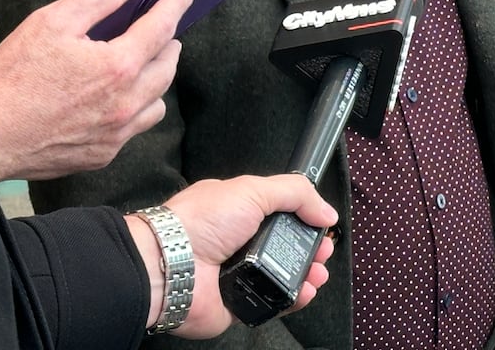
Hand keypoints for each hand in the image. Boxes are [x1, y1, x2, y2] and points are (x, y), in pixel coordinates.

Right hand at [0, 0, 190, 182]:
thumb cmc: (15, 78)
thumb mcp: (51, 22)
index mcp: (118, 66)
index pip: (161, 28)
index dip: (174, 6)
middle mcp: (126, 102)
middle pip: (167, 67)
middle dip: (168, 44)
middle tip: (161, 32)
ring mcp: (117, 132)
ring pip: (157, 102)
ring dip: (155, 81)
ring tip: (140, 67)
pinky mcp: (103, 153)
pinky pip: (134, 129)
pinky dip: (135, 110)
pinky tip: (116, 101)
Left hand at [126, 174, 338, 337]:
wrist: (169, 266)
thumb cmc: (199, 222)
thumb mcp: (253, 190)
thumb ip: (295, 194)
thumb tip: (326, 210)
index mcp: (240, 212)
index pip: (281, 215)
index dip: (304, 220)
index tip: (322, 225)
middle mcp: (239, 243)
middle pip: (286, 247)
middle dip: (310, 249)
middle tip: (323, 251)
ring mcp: (238, 274)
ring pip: (282, 276)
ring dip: (306, 275)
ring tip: (317, 273)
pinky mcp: (237, 304)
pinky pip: (271, 303)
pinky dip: (291, 299)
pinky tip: (304, 292)